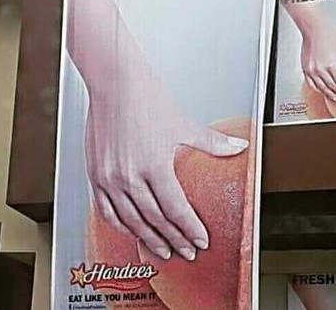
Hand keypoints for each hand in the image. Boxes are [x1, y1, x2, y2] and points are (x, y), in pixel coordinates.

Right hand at [85, 83, 247, 261]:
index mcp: (155, 167)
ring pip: (131, 221)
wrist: (115, 83)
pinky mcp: (95, 175)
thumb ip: (212, 143)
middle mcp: (129, 177)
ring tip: (162, 251)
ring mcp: (109, 178)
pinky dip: (121, 226)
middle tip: (186, 253)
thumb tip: (239, 147)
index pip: (176, 210)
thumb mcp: (184, 124)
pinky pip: (106, 211)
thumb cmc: (147, 100)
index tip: (200, 241)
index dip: (190, 229)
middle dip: (173, 240)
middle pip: (155, 220)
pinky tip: (132, 231)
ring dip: (148, 239)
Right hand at [300, 28, 335, 102]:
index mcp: (332, 64)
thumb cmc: (328, 37)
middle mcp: (321, 69)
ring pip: (322, 88)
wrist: (313, 30)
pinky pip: (311, 84)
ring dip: (329, 94)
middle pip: (332, 87)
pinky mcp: (305, 69)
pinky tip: (323, 91)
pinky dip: (318, 89)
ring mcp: (312, 70)